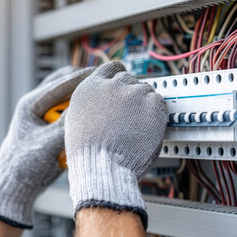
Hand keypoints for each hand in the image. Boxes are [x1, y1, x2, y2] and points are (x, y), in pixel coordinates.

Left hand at [0, 66, 93, 227]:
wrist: (15, 188)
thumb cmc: (23, 166)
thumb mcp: (47, 145)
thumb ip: (67, 126)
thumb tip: (89, 109)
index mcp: (31, 104)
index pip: (61, 83)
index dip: (84, 77)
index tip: (105, 74)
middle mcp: (38, 106)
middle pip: (67, 86)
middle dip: (85, 85)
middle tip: (107, 85)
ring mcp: (46, 118)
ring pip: (70, 102)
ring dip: (84, 102)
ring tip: (105, 101)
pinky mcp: (53, 130)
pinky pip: (72, 118)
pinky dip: (82, 118)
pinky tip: (97, 121)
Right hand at [65, 62, 167, 228]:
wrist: (101, 166)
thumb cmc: (88, 152)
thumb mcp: (76, 120)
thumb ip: (92, 103)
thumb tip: (104, 100)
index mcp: (89, 87)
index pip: (111, 69)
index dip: (119, 78)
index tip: (123, 86)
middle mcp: (111, 85)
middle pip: (129, 80)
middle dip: (130, 95)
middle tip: (130, 116)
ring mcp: (133, 93)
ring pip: (146, 91)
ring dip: (144, 106)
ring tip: (135, 128)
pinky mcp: (153, 104)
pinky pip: (160, 103)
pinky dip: (156, 115)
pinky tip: (145, 130)